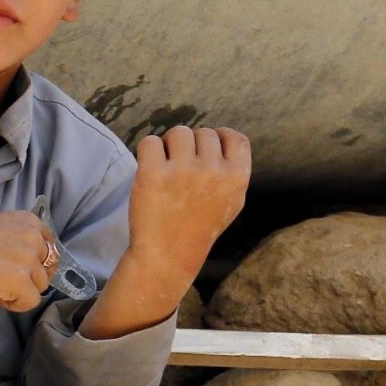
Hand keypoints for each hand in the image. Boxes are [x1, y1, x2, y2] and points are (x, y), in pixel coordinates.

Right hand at [0, 211, 59, 320]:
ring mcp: (28, 258)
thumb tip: (34, 263)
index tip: (17, 267)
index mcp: (27, 221)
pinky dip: (15, 304)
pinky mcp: (20, 281)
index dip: (36, 262)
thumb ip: (19, 240)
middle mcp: (32, 236)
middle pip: (47, 268)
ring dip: (20, 290)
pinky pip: (31, 301)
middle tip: (3, 276)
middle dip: (29, 277)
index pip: (51, 247)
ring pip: (40, 286)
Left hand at [124, 126, 251, 277]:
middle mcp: (213, 170)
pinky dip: (148, 151)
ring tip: (167, 167)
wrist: (169, 253)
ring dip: (169, 145)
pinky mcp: (153, 172)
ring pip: (178, 132)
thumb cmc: (200, 227)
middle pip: (203, 132)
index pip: (236, 137)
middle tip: (182, 166)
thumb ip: (233, 171)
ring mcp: (183, 170)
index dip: (220, 137)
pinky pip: (150, 141)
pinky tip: (151, 169)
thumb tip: (224, 138)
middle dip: (192, 145)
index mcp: (237, 177)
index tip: (207, 148)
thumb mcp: (232, 202)